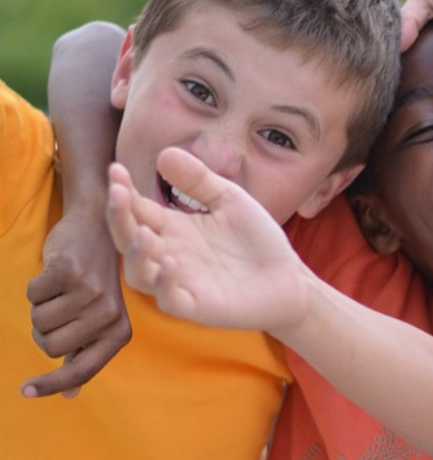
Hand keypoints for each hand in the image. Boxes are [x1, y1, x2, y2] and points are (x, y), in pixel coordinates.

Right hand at [20, 208, 131, 398]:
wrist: (99, 226)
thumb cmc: (94, 279)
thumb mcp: (97, 318)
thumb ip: (84, 354)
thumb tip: (70, 394)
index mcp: (119, 333)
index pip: (83, 370)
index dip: (51, 386)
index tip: (25, 392)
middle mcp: (110, 315)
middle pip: (50, 348)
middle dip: (43, 330)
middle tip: (59, 306)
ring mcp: (92, 293)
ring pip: (39, 323)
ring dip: (40, 306)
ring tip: (61, 288)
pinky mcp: (71, 272)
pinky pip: (32, 295)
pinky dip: (35, 286)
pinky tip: (54, 272)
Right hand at [107, 149, 305, 332]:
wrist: (289, 279)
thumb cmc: (256, 240)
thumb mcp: (229, 200)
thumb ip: (199, 180)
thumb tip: (164, 153)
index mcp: (173, 228)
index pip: (137, 209)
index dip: (123, 191)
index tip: (116, 169)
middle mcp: (168, 254)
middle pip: (129, 238)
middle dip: (119, 217)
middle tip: (117, 193)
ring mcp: (179, 282)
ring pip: (140, 273)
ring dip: (136, 254)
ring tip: (143, 233)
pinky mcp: (194, 306)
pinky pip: (169, 298)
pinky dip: (164, 283)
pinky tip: (170, 264)